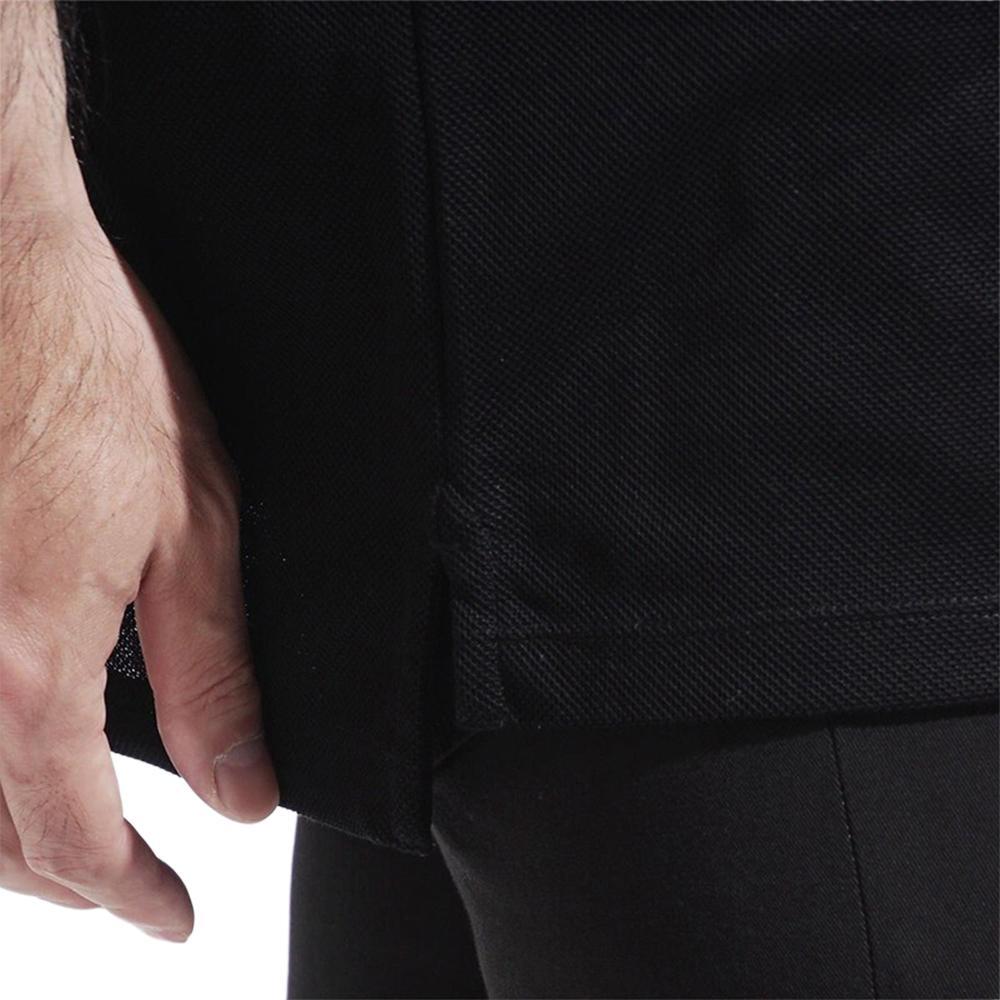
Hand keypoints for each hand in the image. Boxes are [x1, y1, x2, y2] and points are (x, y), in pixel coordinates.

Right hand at [0, 207, 278, 941]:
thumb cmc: (91, 367)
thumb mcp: (193, 525)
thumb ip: (213, 674)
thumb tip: (239, 791)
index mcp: (24, 659)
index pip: (74, 839)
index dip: (129, 894)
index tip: (172, 915)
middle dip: (65, 879)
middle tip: (127, 886)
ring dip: (2, 840)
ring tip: (67, 847)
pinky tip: (7, 747)